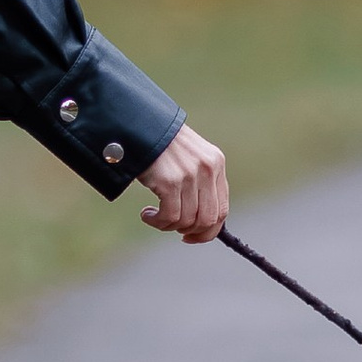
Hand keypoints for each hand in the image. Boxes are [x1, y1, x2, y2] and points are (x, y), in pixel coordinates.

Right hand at [139, 125, 228, 243]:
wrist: (139, 125)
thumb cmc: (161, 145)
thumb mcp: (190, 158)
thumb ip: (200, 182)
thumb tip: (201, 223)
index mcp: (216, 163)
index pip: (223, 209)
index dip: (209, 230)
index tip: (193, 236)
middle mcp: (207, 169)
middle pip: (208, 220)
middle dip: (191, 232)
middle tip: (173, 229)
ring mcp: (189, 175)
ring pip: (187, 221)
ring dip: (168, 226)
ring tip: (154, 217)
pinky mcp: (170, 181)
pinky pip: (169, 217)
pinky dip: (157, 222)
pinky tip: (147, 214)